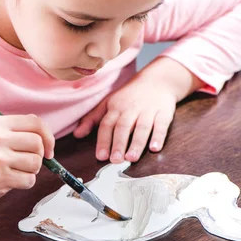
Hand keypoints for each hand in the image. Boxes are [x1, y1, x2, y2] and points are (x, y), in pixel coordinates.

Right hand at [0, 114, 54, 205]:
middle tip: (27, 162)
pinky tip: (11, 181)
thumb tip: (49, 143)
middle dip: (39, 156)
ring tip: (16, 171)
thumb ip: (24, 132)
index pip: (36, 123)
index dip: (48, 137)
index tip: (48, 149)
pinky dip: (26, 183)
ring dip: (32, 171)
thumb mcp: (0, 135)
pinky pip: (29, 180)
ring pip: (36, 163)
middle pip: (38, 143)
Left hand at [74, 57, 203, 162]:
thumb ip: (92, 119)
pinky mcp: (163, 113)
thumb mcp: (108, 103)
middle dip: (119, 144)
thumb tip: (76, 134)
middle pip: (123, 127)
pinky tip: (155, 148)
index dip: (103, 140)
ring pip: (142, 128)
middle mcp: (130, 109)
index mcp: (115, 108)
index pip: (107, 125)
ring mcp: (148, 111)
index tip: (101, 156)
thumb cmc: (129, 96)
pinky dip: (158, 137)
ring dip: (137, 143)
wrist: (157, 80)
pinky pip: (161, 125)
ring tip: (132, 158)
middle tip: (115, 160)